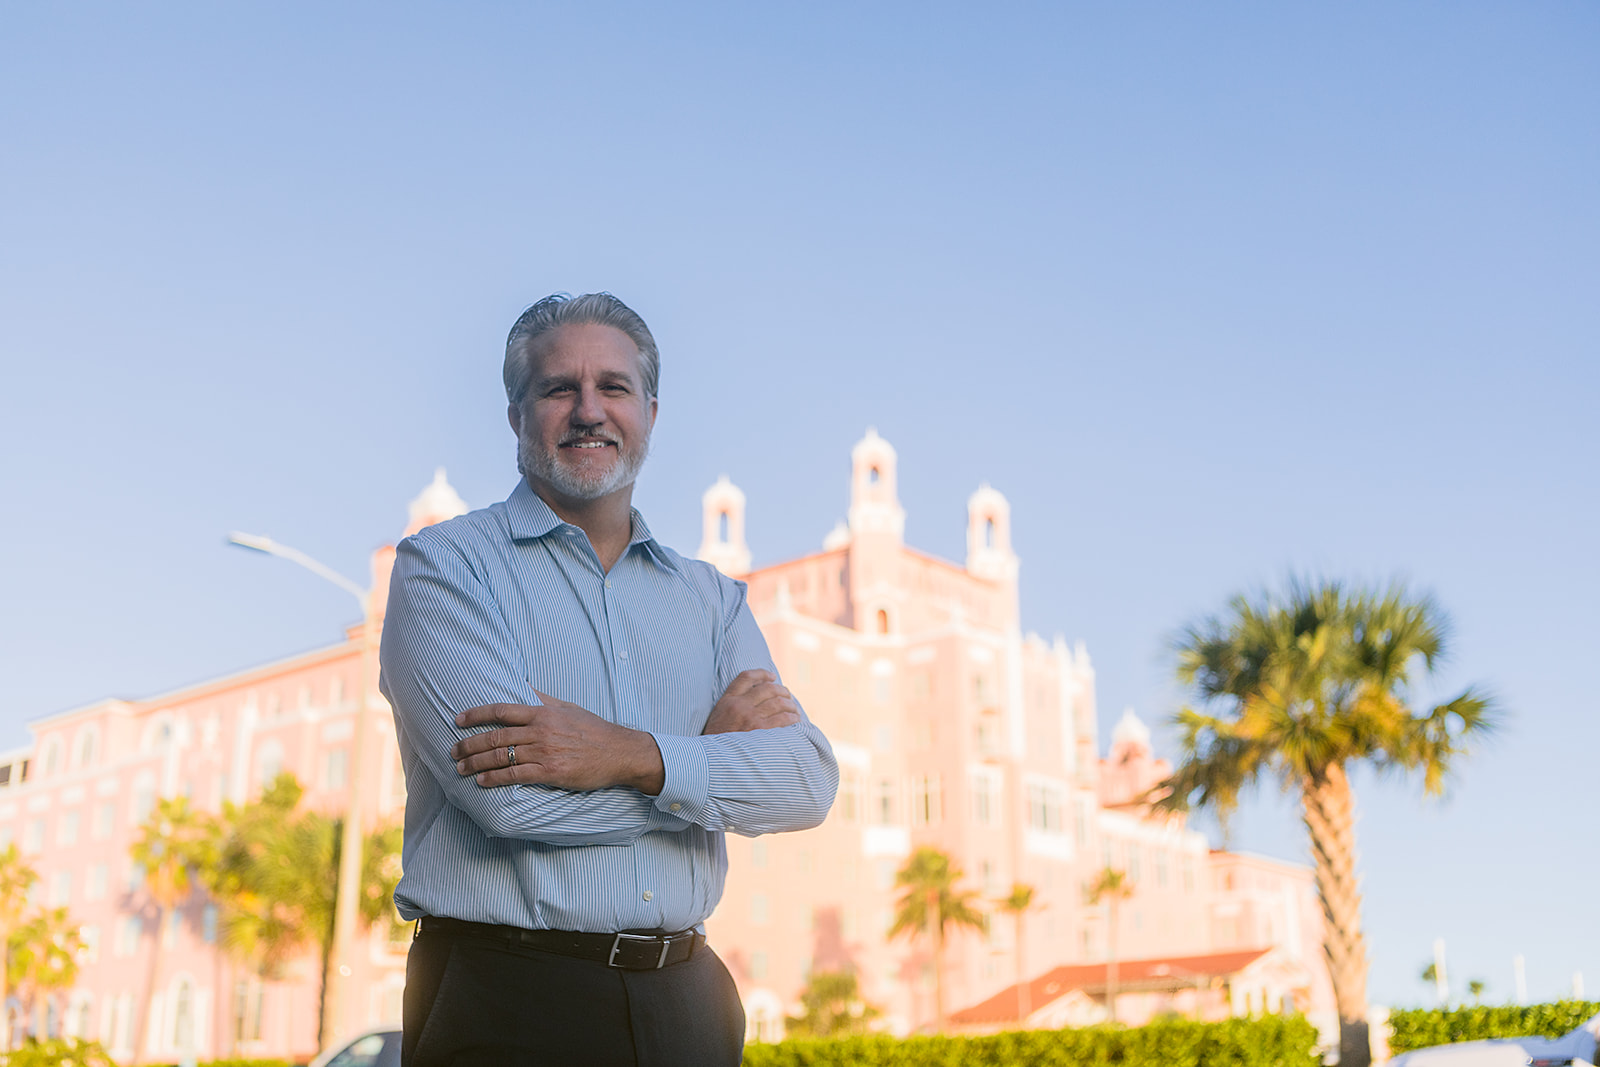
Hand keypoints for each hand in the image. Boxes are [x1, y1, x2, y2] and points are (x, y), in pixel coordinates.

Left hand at [451, 690, 664, 793]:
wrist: (620, 752)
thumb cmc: (594, 730)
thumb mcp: (568, 707)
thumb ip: (543, 699)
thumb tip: (523, 685)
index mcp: (543, 713)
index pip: (501, 711)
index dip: (476, 715)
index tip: (458, 720)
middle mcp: (541, 731)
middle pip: (496, 737)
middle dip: (470, 744)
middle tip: (453, 751)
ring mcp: (545, 753)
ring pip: (501, 757)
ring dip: (476, 763)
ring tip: (460, 768)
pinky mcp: (551, 773)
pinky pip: (515, 776)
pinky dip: (494, 778)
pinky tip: (481, 780)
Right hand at [703, 669, 800, 734]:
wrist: (712, 760)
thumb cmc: (717, 741)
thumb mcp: (718, 717)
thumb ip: (732, 705)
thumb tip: (755, 697)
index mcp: (728, 700)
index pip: (746, 677)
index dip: (762, 674)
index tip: (773, 676)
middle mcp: (739, 705)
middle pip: (767, 689)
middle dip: (782, 691)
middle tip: (789, 697)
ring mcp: (749, 718)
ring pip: (778, 703)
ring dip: (790, 705)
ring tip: (794, 710)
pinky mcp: (760, 731)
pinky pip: (782, 719)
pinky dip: (792, 718)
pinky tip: (796, 720)